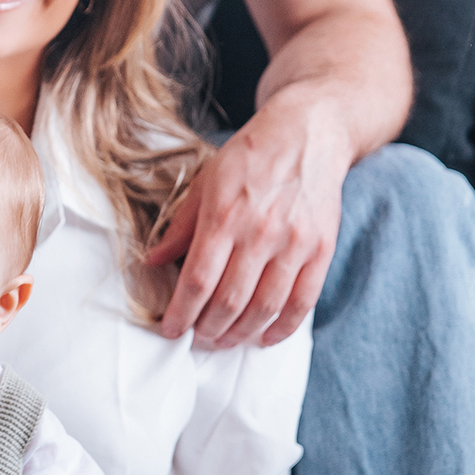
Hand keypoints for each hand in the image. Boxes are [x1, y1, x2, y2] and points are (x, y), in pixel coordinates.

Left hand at [147, 97, 347, 348]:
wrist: (307, 133)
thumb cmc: (250, 157)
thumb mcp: (206, 182)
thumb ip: (181, 226)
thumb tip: (153, 260)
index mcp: (224, 216)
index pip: (198, 280)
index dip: (182, 313)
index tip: (170, 329)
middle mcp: (260, 233)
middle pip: (229, 301)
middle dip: (208, 329)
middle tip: (196, 337)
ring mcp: (294, 244)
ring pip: (264, 308)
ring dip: (240, 333)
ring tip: (223, 341)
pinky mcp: (321, 250)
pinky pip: (302, 301)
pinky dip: (282, 327)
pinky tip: (265, 338)